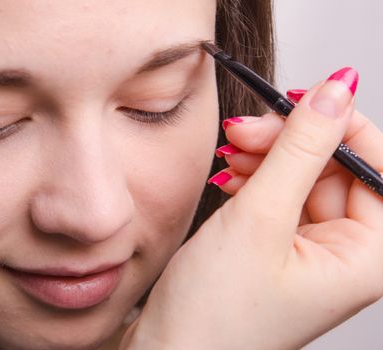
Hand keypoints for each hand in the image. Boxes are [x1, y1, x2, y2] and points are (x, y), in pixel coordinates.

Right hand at [121, 68, 382, 348]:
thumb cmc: (214, 313)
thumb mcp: (259, 218)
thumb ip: (301, 148)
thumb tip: (336, 89)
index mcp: (366, 258)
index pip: (377, 166)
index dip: (341, 124)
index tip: (299, 97)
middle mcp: (347, 255)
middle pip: (334, 166)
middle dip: (288, 141)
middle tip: (244, 130)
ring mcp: (312, 251)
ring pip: (301, 176)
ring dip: (265, 157)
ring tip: (227, 157)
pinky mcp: (281, 248)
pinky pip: (279, 196)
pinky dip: (253, 179)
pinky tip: (228, 179)